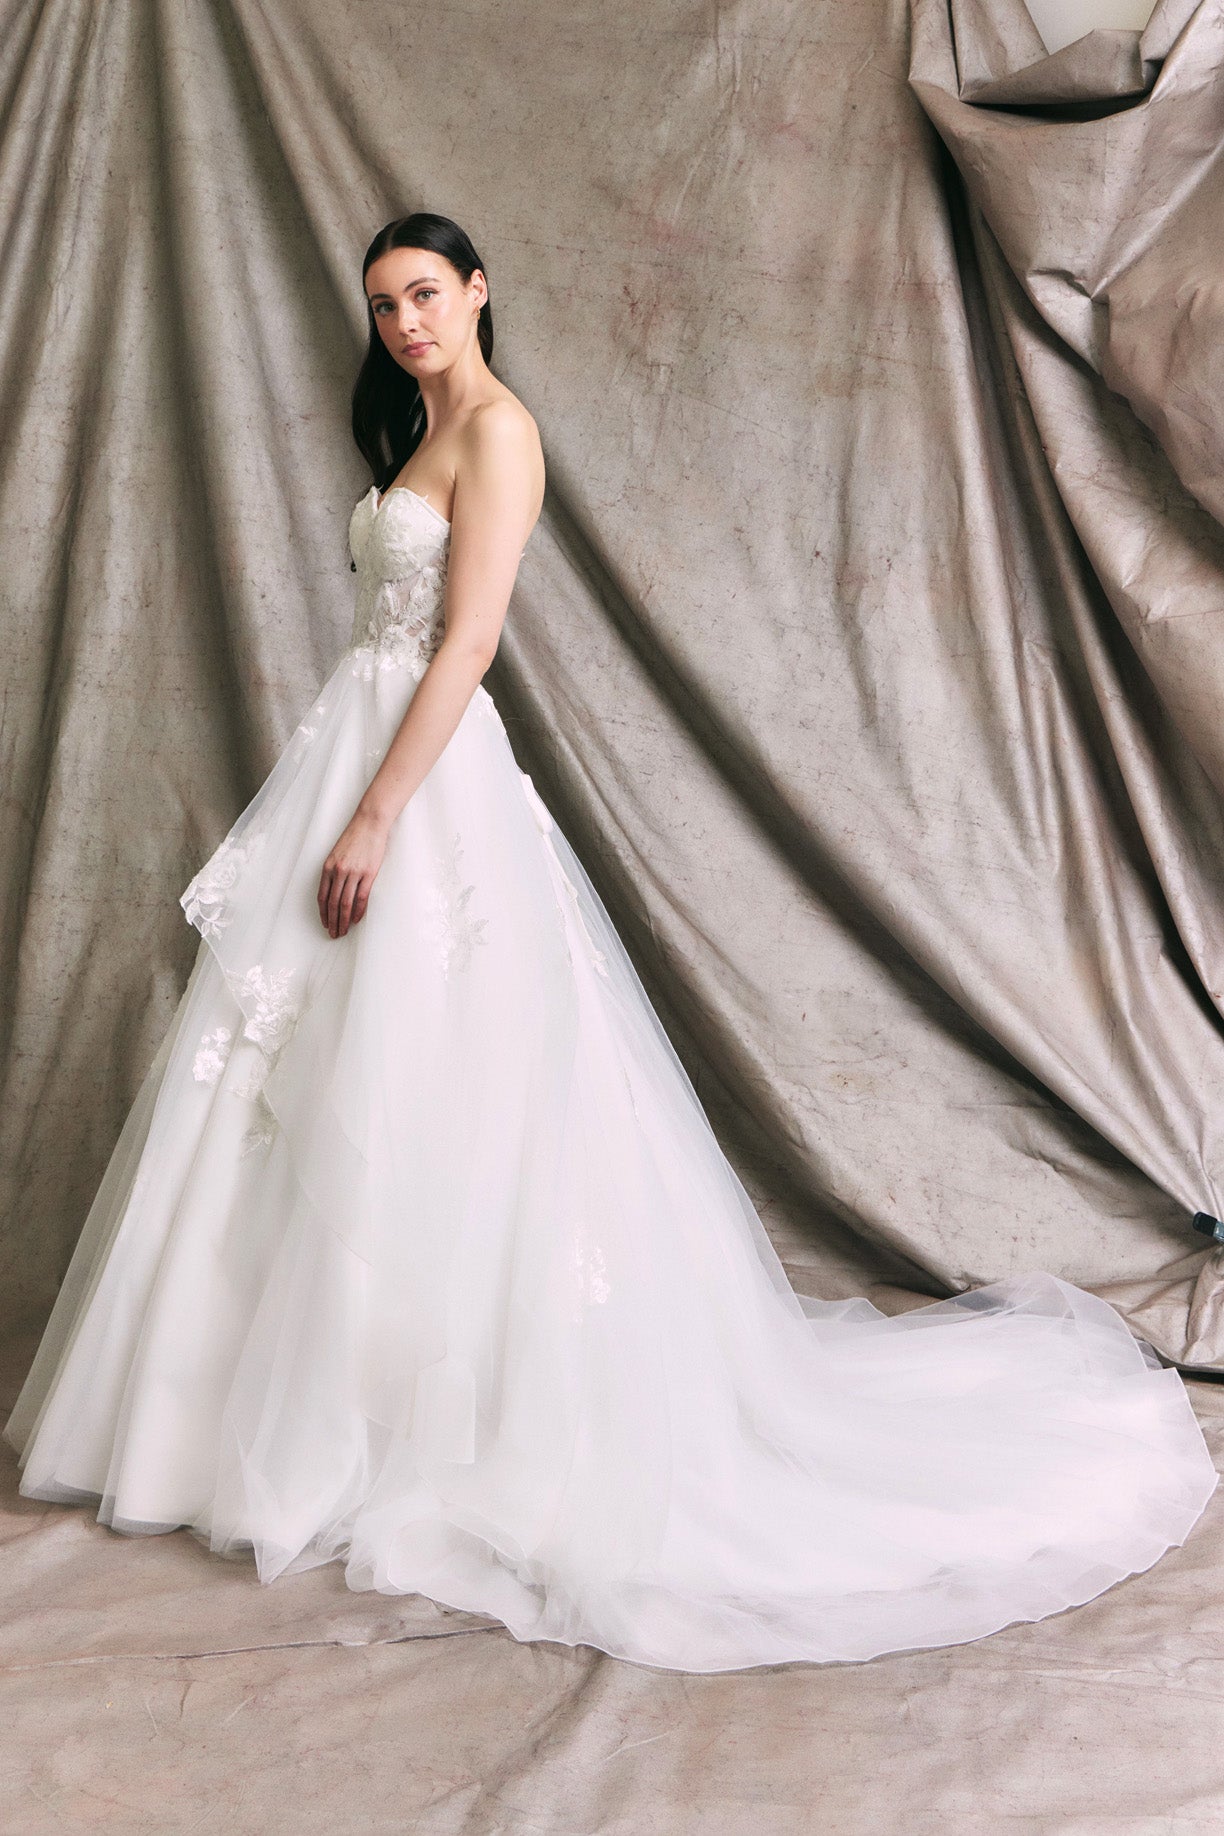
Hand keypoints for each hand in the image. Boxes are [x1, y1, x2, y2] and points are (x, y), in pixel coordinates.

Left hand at [317, 810, 388, 937]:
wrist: (369, 824)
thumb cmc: (354, 838)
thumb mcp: (337, 854)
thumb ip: (334, 871)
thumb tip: (334, 891)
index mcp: (328, 867)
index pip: (322, 896)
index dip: (323, 913)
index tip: (325, 923)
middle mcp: (338, 871)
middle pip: (332, 903)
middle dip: (332, 921)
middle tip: (333, 934)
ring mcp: (353, 873)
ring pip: (345, 903)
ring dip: (343, 920)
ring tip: (343, 931)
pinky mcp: (367, 874)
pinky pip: (361, 897)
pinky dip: (358, 911)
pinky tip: (356, 919)